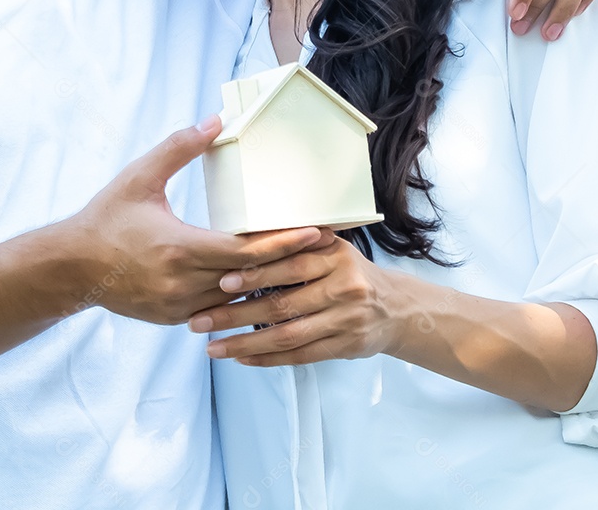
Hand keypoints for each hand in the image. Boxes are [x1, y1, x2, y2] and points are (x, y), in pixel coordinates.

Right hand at [69, 115, 327, 325]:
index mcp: (179, 248)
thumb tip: (215, 121)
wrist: (70, 268)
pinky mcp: (172, 318)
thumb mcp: (139, 177)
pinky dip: (239, 299)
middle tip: (325, 251)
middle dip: (288, 265)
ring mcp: (178, 307)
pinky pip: (216, 311)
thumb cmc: (105, 219)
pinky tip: (263, 290)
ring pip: (237, 301)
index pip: (245, 251)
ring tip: (305, 273)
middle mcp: (182, 283)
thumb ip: (178, 148)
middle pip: (250, 279)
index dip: (283, 243)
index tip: (316, 232)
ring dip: (268, 288)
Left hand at [188, 237, 406, 365]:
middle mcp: (344, 287)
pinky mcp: (346, 347)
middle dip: (235, 314)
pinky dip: (268, 358)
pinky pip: (300, 356)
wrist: (396, 308)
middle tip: (200, 320)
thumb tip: (241, 239)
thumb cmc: (349, 273)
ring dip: (245, 343)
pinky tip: (242, 358)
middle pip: (281, 305)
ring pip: (288, 336)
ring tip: (212, 348)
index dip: (255, 274)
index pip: (290, 266)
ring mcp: (346, 320)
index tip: (221, 281)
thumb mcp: (331, 250)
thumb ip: (296, 246)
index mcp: (335, 256)